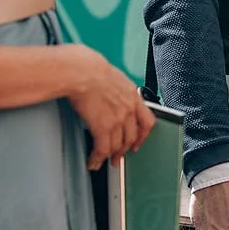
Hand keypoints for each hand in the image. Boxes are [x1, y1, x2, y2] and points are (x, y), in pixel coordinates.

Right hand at [68, 46, 155, 169]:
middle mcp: (128, 109)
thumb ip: (116, 89)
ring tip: (105, 161)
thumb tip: (110, 92)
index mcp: (132, 95)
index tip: (138, 140)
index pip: (146, 121)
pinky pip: (102, 149)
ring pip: (118, 146)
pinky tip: (93, 161)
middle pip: (131, 137)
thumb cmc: (90, 68)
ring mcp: (117, 120)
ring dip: (111, 156)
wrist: (82, 71)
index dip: (143, 135)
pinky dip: (98, 158)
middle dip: (125, 149)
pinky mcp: (103, 127)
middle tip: (119, 155)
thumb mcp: (112, 76)